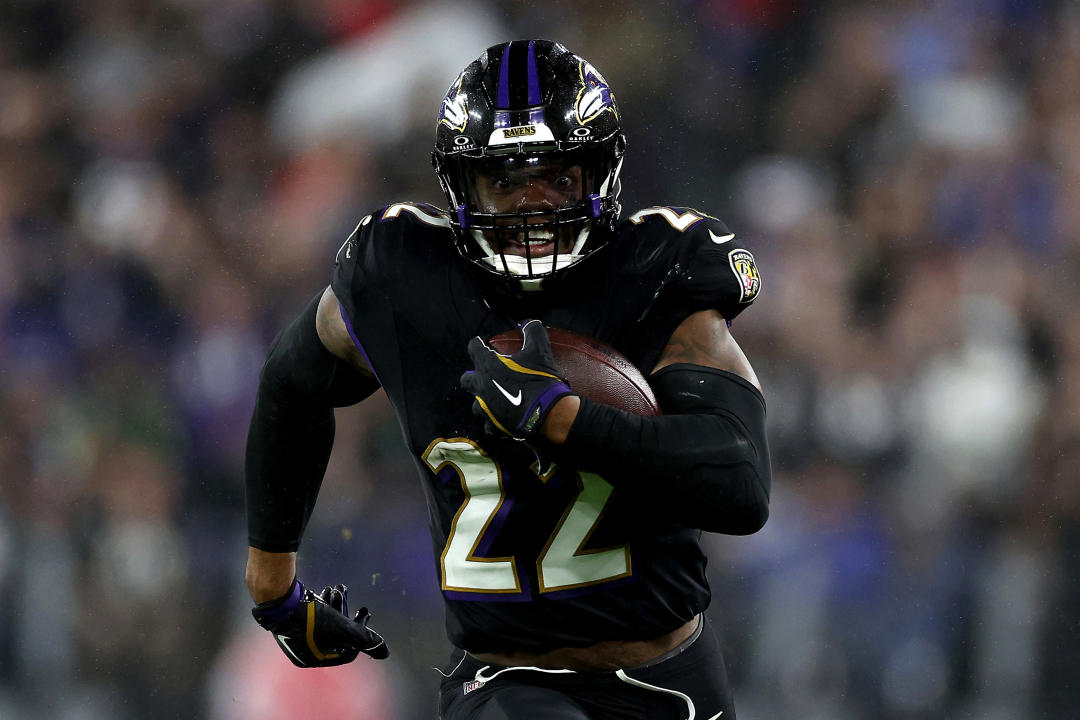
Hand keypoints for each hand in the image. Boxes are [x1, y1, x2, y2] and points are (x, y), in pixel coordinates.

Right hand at [252, 578, 388, 666]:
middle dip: (347, 614)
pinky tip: (326, 591)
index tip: (364, 614)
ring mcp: (296, 636)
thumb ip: (364, 638)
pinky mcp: (292, 622)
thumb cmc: (310, 617)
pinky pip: (314, 615)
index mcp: (314, 659)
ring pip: (325, 622)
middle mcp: (304, 651)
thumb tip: (385, 653)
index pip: (346, 651)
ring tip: (339, 588)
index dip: (360, 633)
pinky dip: (323, 604)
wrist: (279, 599)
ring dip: (335, 605)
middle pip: (336, 635)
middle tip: (353, 601)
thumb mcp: (341, 628)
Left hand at [460, 320, 572, 439]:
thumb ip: (533, 332)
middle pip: (466, 379)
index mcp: (488, 366)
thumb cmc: (540, 380)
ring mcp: (486, 409)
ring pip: (475, 405)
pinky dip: (494, 420)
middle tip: (486, 374)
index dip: (478, 344)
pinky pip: (488, 424)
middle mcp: (481, 387)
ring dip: (483, 400)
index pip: (473, 348)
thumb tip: (529, 322)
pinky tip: (503, 418)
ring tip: (495, 398)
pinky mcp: (494, 426)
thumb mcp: (540, 350)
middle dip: (473, 375)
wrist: (547, 414)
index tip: (482, 343)